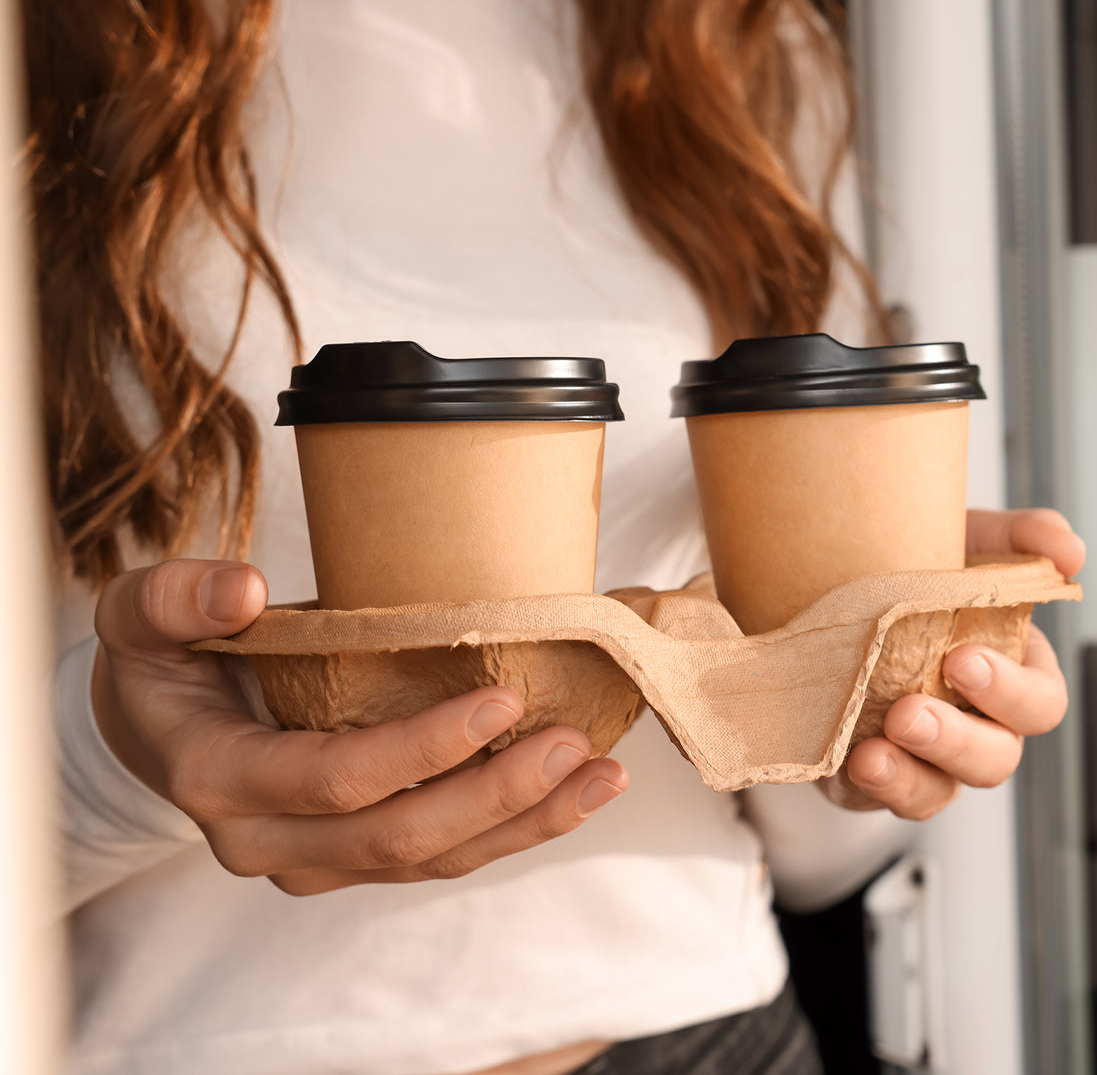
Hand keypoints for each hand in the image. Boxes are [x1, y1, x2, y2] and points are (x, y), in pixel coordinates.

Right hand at [93, 559, 627, 894]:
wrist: (152, 725)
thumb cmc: (160, 661)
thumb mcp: (141, 613)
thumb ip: (177, 597)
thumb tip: (244, 590)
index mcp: (219, 776)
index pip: (334, 778)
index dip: (422, 748)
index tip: (502, 698)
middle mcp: (265, 840)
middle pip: (398, 835)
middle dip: (496, 795)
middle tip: (576, 744)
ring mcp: (312, 859)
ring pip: (429, 858)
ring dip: (523, 822)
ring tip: (602, 776)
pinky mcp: (350, 855)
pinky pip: (436, 855)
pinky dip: (508, 828)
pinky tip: (570, 793)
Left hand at [820, 508, 1084, 819]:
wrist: (813, 592)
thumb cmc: (907, 569)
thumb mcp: (959, 540)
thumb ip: (1015, 538)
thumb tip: (1067, 548)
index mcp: (1007, 669)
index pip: (1040, 702)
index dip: (1011, 690)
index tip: (962, 660)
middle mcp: (974, 722)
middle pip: (997, 758)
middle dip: (957, 740)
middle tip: (910, 711)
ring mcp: (924, 757)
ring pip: (940, 791)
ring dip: (911, 775)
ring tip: (872, 752)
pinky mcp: (872, 776)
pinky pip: (883, 799)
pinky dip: (872, 787)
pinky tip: (852, 762)